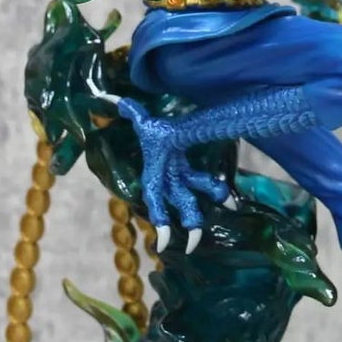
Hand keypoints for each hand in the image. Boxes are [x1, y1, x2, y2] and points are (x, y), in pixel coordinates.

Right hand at [116, 99, 233, 252]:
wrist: (163, 134)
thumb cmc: (153, 131)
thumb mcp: (144, 122)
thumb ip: (131, 111)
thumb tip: (109, 96)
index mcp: (156, 175)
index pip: (155, 201)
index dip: (159, 221)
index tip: (162, 245)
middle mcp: (170, 182)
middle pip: (180, 205)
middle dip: (189, 224)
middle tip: (194, 244)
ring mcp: (184, 180)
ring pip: (197, 196)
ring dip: (212, 199)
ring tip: (229, 203)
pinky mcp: (195, 175)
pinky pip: (208, 184)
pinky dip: (220, 191)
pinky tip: (232, 197)